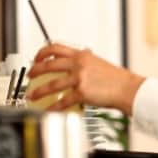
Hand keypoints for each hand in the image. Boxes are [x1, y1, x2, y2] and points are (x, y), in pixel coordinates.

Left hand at [27, 43, 144, 114]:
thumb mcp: (99, 62)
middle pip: (49, 64)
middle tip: (30, 75)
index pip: (56, 47)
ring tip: (32, 95)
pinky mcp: (81, 93)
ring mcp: (79, 78)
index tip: (37, 58)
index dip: (42, 52)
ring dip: (39, 91)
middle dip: (35, 70)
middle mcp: (79, 64)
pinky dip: (53, 107)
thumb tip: (79, 58)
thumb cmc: (116, 78)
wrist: (127, 88)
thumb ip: (86, 60)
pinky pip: (62, 101)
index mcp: (82, 55)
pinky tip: (49, 110)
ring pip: (52, 84)